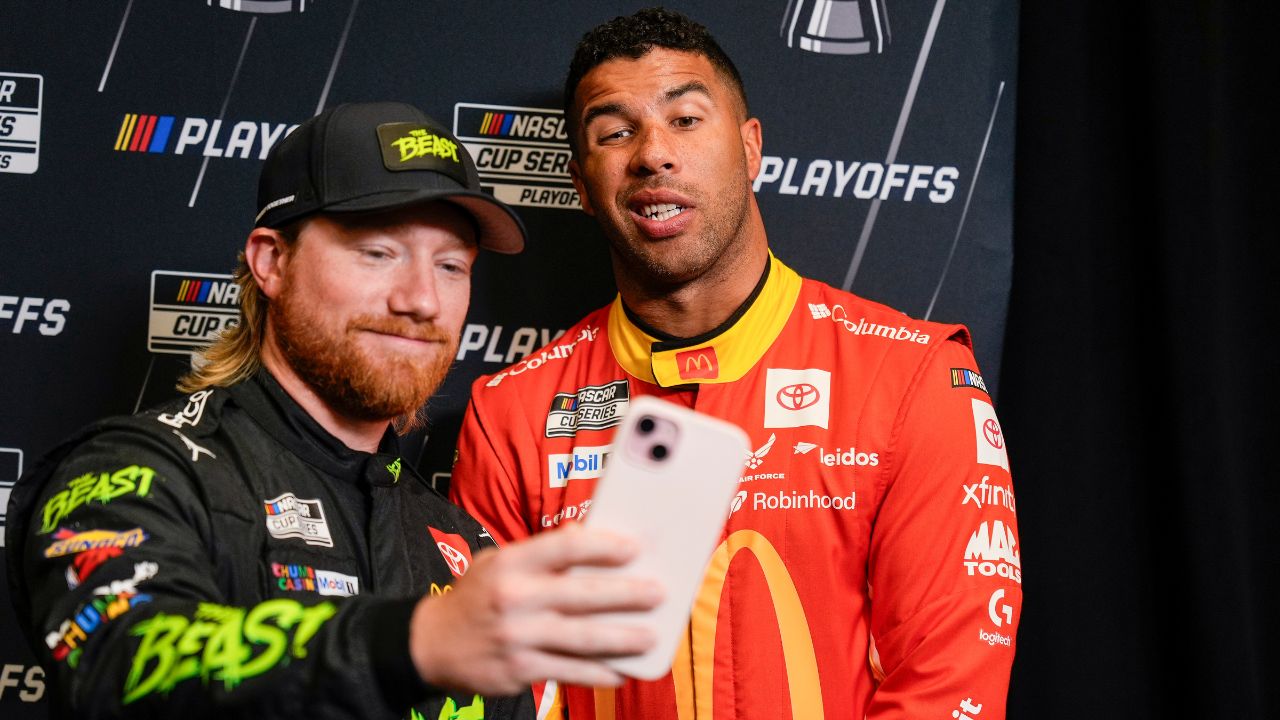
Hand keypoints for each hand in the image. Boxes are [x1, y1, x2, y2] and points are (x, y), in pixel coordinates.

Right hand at [408, 523, 663, 694]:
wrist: (430, 645)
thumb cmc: (476, 597)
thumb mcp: (497, 563)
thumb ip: (540, 553)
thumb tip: (586, 537)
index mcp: (512, 565)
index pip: (564, 547)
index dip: (603, 546)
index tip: (634, 549)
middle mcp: (515, 599)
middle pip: (582, 595)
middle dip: (626, 595)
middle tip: (657, 593)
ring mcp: (518, 638)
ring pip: (582, 638)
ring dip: (622, 638)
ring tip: (650, 636)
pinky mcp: (520, 670)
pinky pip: (569, 671)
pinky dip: (599, 672)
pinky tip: (621, 671)